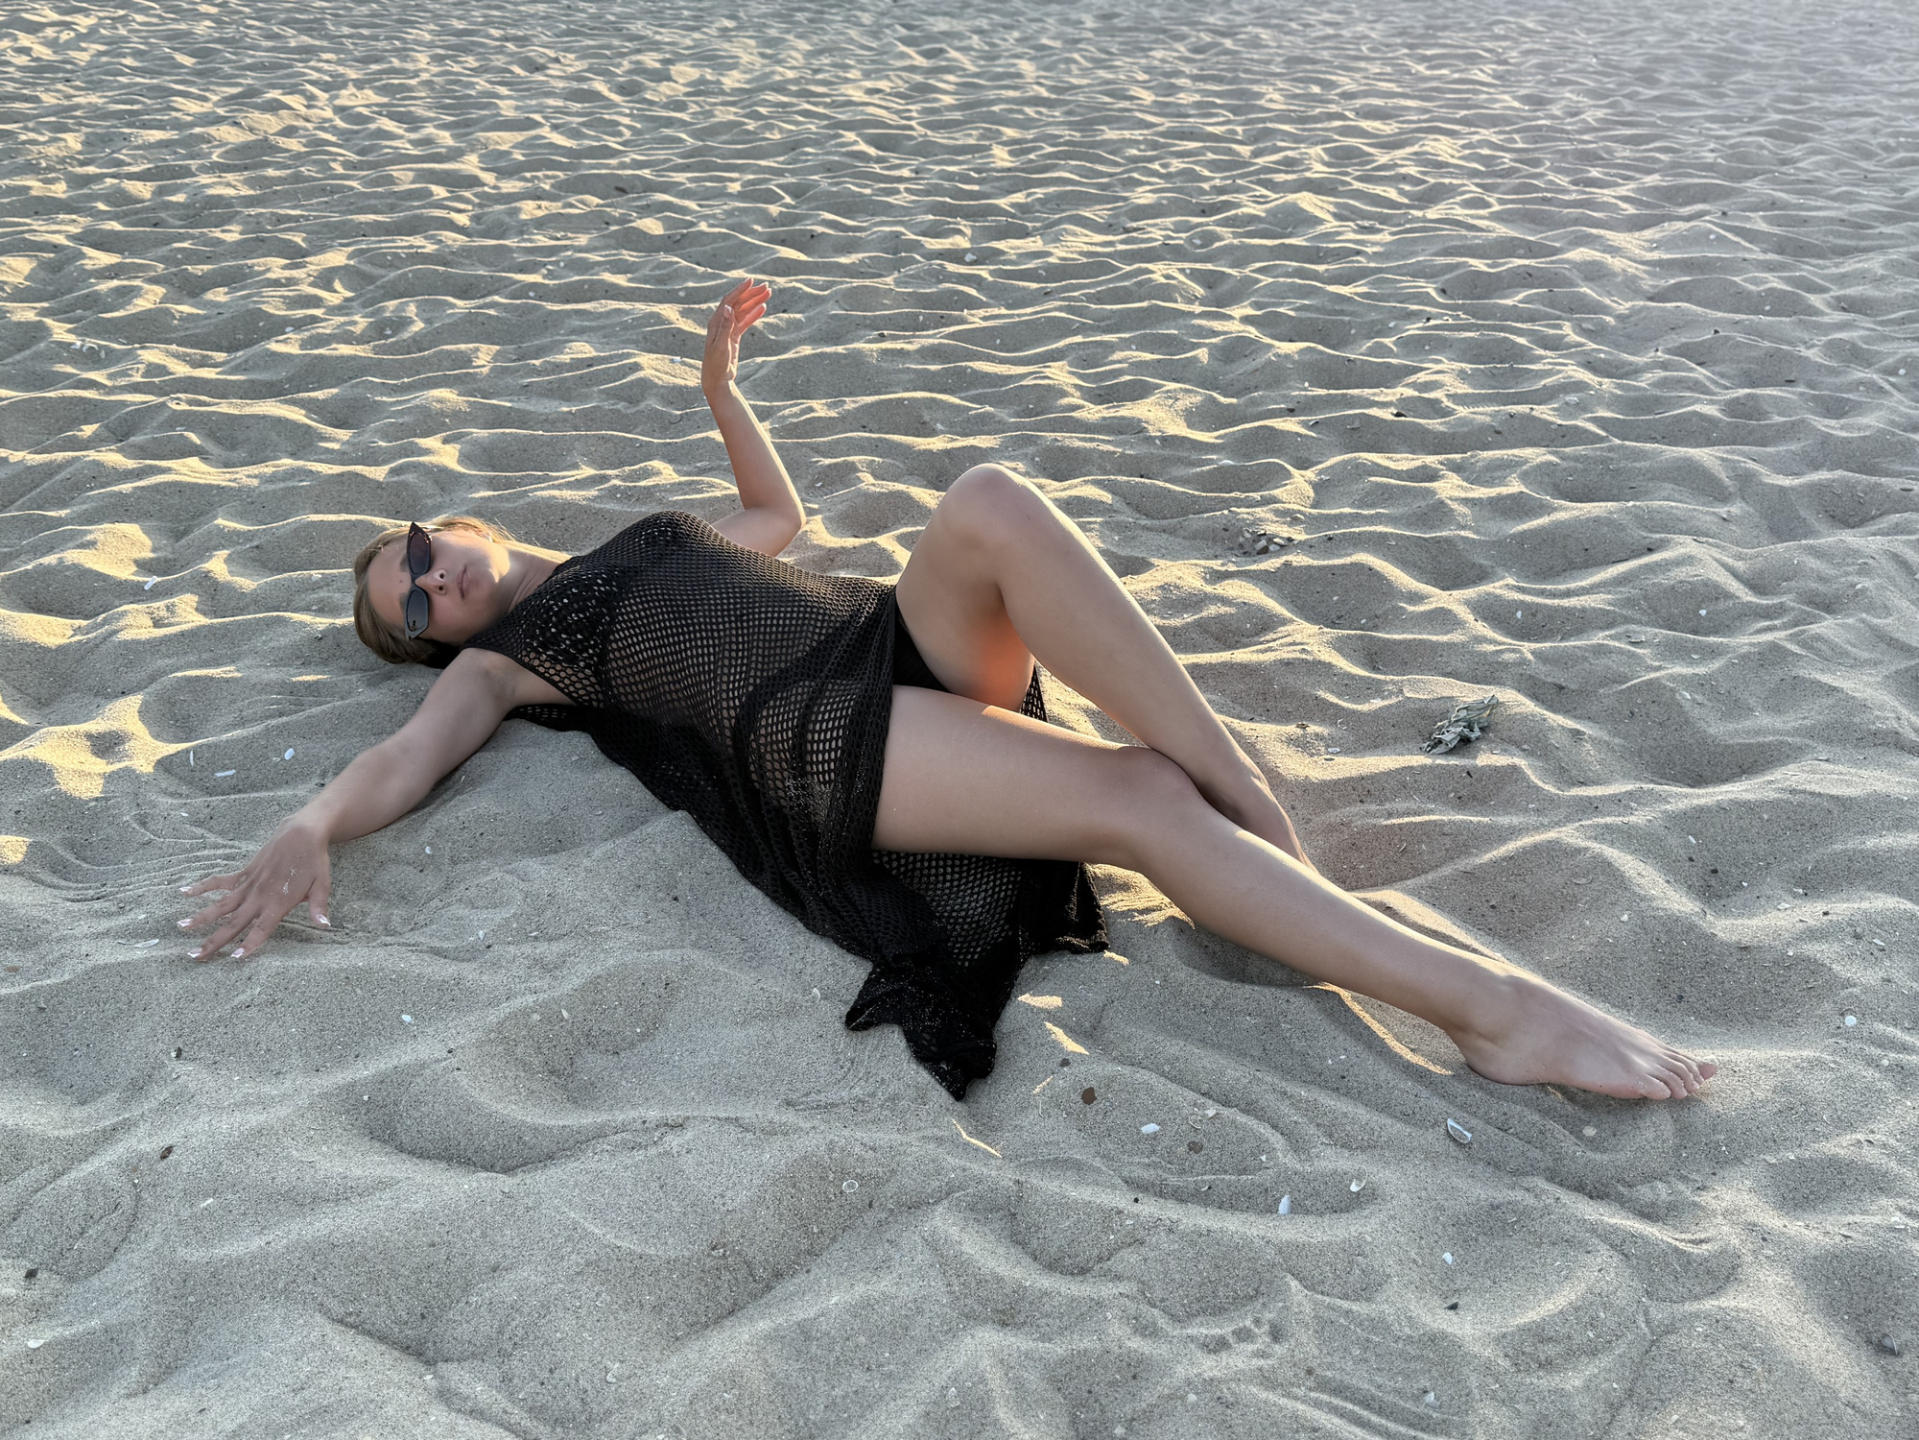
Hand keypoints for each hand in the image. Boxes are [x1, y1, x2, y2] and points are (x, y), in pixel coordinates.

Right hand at [178, 818, 332, 961]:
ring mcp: (249, 884)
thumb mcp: (322, 885)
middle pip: (234, 923)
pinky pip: (219, 882)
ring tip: (181, 927)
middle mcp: (259, 896)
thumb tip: (324, 926)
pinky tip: (183, 892)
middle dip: (214, 940)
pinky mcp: (244, 873)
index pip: (261, 929)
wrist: (301, 833)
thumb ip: (318, 907)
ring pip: (221, 905)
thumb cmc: (314, 861)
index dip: (249, 944)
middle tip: (195, 955)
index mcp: (279, 903)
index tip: (234, 958)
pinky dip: (202, 886)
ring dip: (201, 917)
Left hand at [701, 278, 769, 394]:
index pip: (729, 301)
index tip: (752, 281)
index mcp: (716, 322)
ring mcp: (728, 329)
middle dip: (751, 294)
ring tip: (768, 294)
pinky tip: (763, 308)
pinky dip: (754, 314)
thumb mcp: (721, 345)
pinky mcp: (734, 336)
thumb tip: (728, 307)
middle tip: (766, 287)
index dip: (740, 290)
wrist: (717, 379)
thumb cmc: (716, 364)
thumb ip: (725, 326)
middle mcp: (721, 322)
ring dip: (754, 302)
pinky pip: (745, 321)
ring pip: (743, 311)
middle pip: (738, 303)